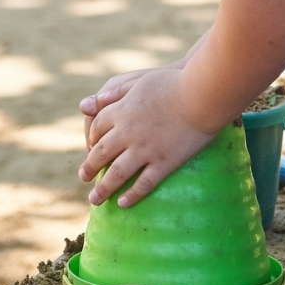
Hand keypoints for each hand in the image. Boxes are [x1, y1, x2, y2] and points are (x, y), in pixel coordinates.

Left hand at [78, 66, 214, 208]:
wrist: (201, 96)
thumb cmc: (172, 83)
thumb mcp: (139, 81)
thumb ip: (114, 93)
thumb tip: (84, 104)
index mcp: (121, 111)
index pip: (97, 127)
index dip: (91, 138)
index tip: (90, 147)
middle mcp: (127, 133)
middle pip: (101, 153)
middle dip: (89, 167)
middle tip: (83, 177)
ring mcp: (145, 150)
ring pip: (117, 173)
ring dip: (103, 188)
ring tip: (95, 199)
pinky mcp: (164, 162)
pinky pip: (144, 183)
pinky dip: (132, 195)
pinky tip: (123, 203)